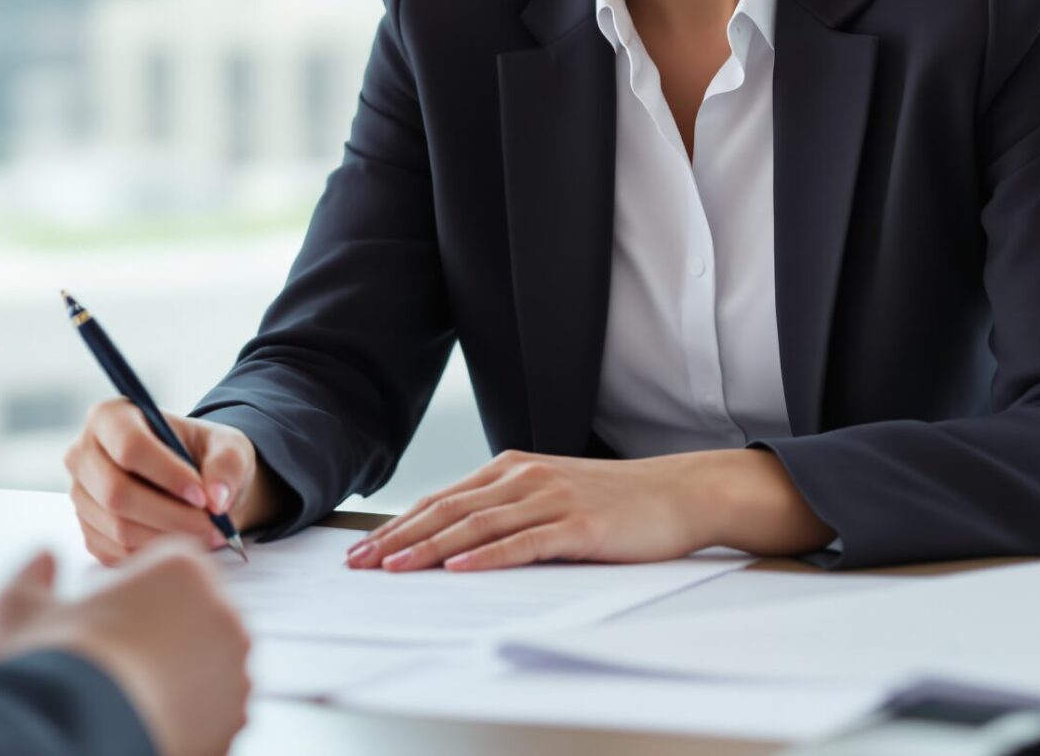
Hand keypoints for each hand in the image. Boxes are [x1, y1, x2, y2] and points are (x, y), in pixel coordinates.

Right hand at [0, 541, 251, 755]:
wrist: (75, 735)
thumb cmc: (54, 666)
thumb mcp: (22, 607)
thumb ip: (33, 574)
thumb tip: (43, 559)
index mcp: (183, 569)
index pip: (169, 564)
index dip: (133, 586)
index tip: (105, 613)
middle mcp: (222, 613)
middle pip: (193, 612)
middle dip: (161, 630)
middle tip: (114, 658)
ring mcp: (235, 669)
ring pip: (208, 662)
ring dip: (177, 671)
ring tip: (128, 694)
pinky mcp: (235, 719)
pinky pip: (214, 708)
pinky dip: (189, 713)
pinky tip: (147, 719)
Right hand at [64, 400, 288, 564]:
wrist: (193, 483)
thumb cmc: (206, 455)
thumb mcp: (229, 446)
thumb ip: (227, 464)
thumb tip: (217, 498)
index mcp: (110, 417)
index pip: (129, 446)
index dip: (167, 474)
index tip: (203, 495)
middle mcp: (84, 454)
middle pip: (117, 493)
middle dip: (171, 514)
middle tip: (213, 526)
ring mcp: (82, 496)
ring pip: (118, 528)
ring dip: (168, 538)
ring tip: (208, 535)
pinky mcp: (89, 531)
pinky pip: (117, 552)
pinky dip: (155, 555)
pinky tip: (184, 543)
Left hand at [345, 449, 705, 572]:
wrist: (679, 492)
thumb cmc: (616, 500)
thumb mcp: (553, 493)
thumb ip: (509, 508)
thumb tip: (457, 540)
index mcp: (514, 468)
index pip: (443, 499)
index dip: (400, 524)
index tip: (363, 549)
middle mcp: (525, 477)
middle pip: (449, 510)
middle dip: (399, 538)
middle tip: (360, 563)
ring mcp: (552, 499)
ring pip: (478, 526)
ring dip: (430, 549)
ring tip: (394, 568)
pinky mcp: (579, 526)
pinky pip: (524, 543)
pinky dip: (489, 557)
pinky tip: (460, 569)